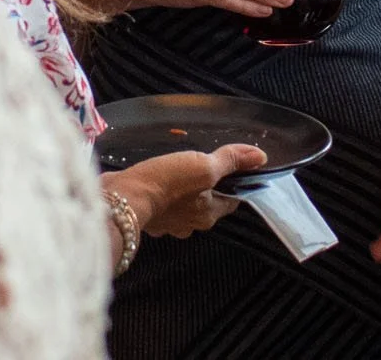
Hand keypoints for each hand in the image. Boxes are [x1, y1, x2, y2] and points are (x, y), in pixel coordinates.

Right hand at [103, 144, 266, 238]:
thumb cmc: (165, 183)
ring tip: (178, 168)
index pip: (231, 199)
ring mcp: (167, 222)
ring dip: (183, 188)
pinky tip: (157, 177)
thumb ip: (230, 161)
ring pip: (184, 203)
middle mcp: (190, 223)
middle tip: (201, 163)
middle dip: (206, 185)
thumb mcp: (203, 166)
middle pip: (207, 202)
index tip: (231, 167)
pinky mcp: (148, 215)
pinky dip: (162, 191)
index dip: (234, 182)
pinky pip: (162, 202)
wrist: (121, 197)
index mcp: (208, 214)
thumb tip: (259, 157)